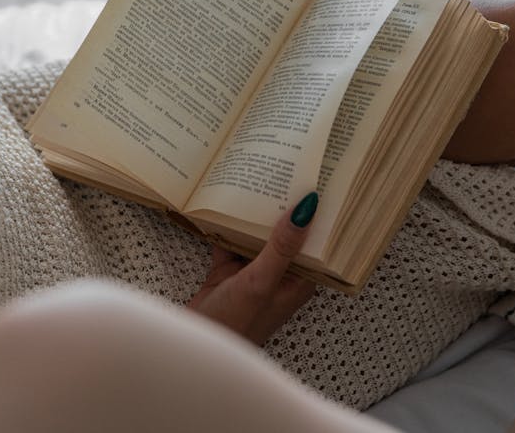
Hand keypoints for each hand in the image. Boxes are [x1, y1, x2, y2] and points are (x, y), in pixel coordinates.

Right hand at [188, 192, 318, 344]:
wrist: (194, 345)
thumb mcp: (261, 281)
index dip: (318, 217)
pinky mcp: (227, 270)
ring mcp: (252, 272)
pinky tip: (223, 200)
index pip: (315, 244)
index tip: (320, 184)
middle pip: (286, 236)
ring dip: (255, 215)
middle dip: (284, 209)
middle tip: (286, 169)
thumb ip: (282, 247)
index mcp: (297, 281)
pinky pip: (230, 241)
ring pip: (257, 236)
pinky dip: (227, 225)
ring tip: (257, 177)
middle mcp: (279, 275)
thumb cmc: (235, 323)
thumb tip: (306, 210)